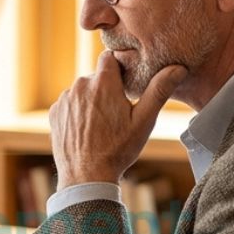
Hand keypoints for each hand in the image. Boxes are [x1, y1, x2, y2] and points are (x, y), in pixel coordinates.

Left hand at [49, 53, 185, 185]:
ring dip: (91, 100)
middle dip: (106, 88)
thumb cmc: (117, 150)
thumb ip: (159, 91)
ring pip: (82, 91)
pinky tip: (86, 130)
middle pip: (97, 76)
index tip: (126, 83)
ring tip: (101, 125)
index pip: (110, 57)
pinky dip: (77, 112)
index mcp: (103, 82)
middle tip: (117, 112)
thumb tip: (178, 68)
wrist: (86, 177)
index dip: (119, 68)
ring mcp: (65, 99)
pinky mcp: (55, 112)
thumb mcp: (144, 121)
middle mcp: (80, 85)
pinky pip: (69, 104)